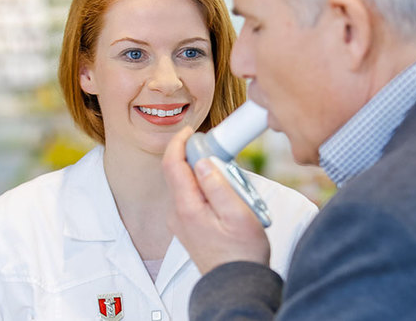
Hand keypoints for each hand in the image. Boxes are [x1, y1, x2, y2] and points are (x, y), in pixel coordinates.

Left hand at [162, 126, 269, 273]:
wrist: (236, 285)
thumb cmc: (242, 253)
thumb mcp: (238, 215)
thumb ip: (219, 185)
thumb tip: (203, 162)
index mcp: (188, 207)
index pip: (172, 164)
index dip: (179, 142)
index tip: (191, 131)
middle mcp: (178, 213)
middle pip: (178, 172)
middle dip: (195, 155)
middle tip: (218, 149)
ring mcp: (181, 221)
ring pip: (186, 185)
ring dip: (201, 172)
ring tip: (228, 176)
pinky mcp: (188, 226)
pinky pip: (191, 197)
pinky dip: (204, 187)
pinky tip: (224, 193)